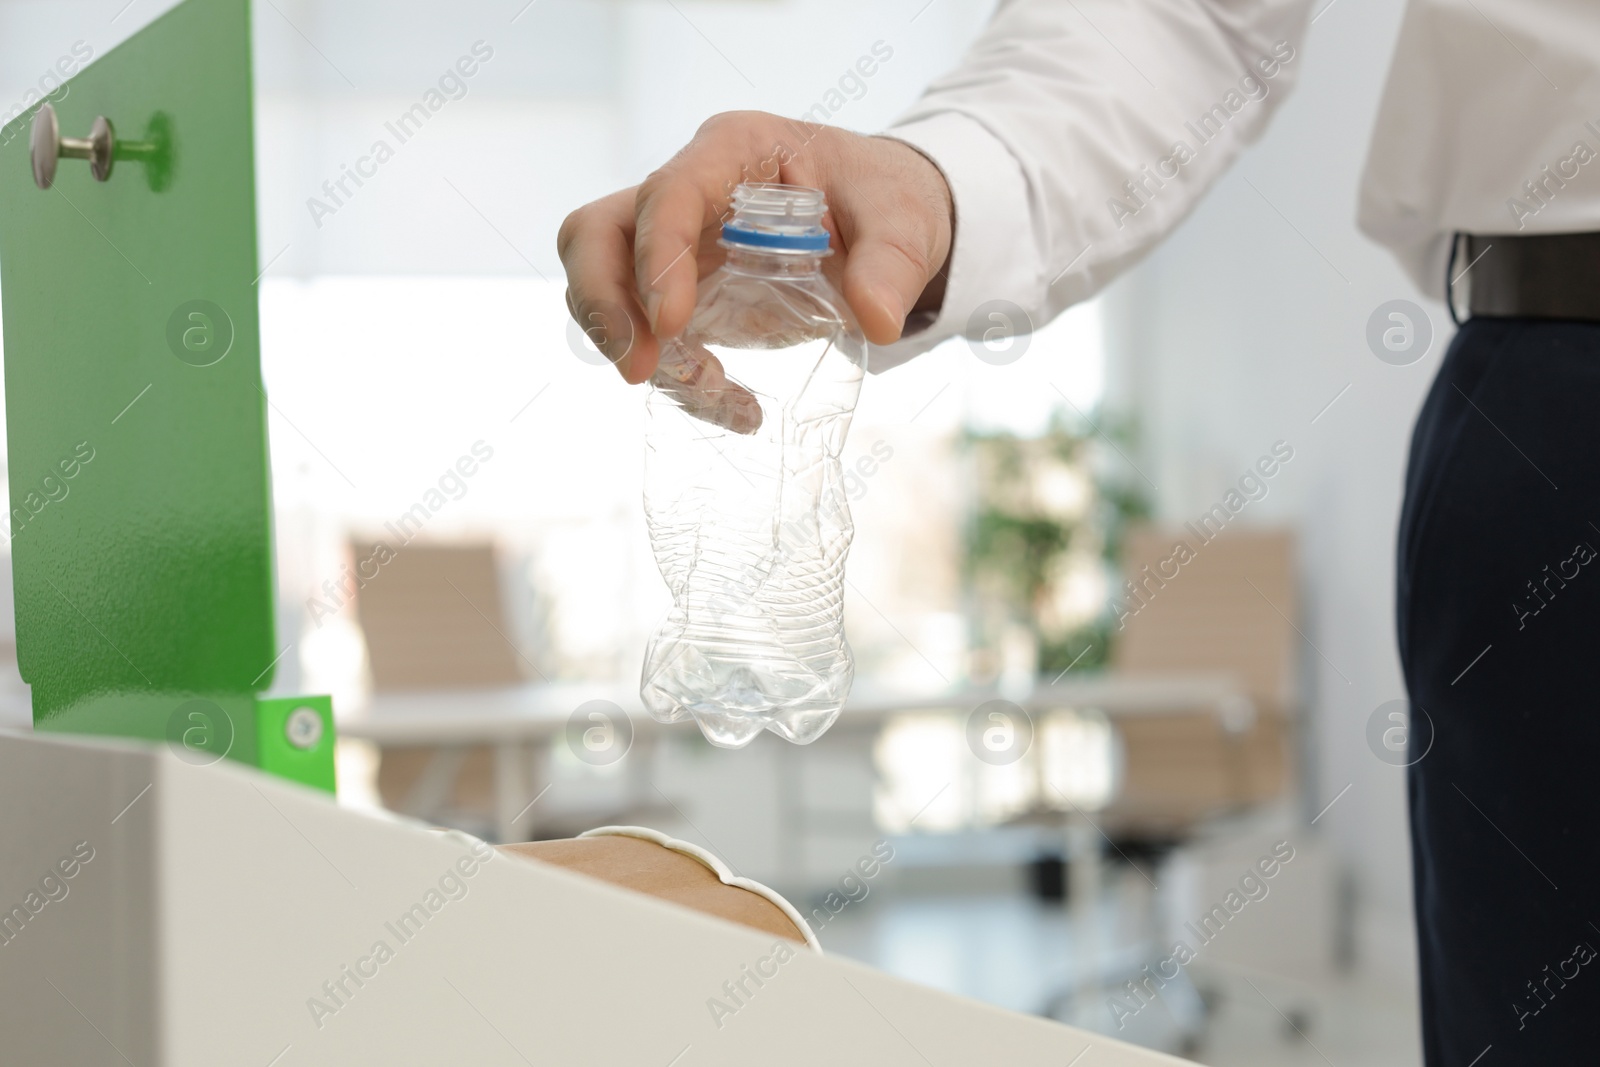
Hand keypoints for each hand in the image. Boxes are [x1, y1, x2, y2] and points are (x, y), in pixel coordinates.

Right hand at [556, 111, 952, 425]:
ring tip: (706, 388)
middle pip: (595, 232)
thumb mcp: (903, 223)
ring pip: (603, 282)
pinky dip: (679, 377)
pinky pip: (647, 334)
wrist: (881, 221)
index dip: (657, 256)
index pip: (666, 192)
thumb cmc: (882, 201)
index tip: (672, 323)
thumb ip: (891, 265)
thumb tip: (879, 317)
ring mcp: (672, 241)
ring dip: (630, 345)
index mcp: (734, 150)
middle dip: (603, 303)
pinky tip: (738, 408)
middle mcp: (687, 189)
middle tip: (639, 369)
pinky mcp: (678, 290)